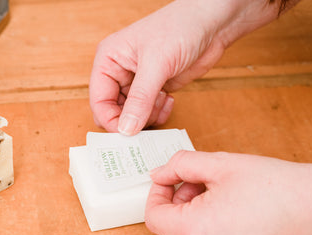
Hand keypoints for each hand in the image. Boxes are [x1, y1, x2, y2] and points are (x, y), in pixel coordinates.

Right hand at [89, 0, 286, 134]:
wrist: (212, 23)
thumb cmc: (180, 27)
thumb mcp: (156, 64)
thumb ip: (140, 99)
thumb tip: (126, 129)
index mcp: (108, 60)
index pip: (99, 100)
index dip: (110, 120)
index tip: (126, 134)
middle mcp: (119, 72)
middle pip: (113, 112)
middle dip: (129, 122)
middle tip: (145, 127)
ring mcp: (137, 82)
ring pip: (131, 116)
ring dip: (147, 118)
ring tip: (162, 102)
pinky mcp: (154, 89)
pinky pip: (148, 113)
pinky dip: (158, 114)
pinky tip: (169, 99)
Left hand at [145, 150, 311, 234]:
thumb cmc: (276, 186)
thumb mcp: (220, 164)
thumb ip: (180, 165)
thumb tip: (159, 174)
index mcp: (196, 232)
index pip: (153, 219)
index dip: (156, 196)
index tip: (167, 183)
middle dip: (175, 208)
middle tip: (196, 188)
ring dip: (192, 225)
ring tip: (217, 202)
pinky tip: (232, 222)